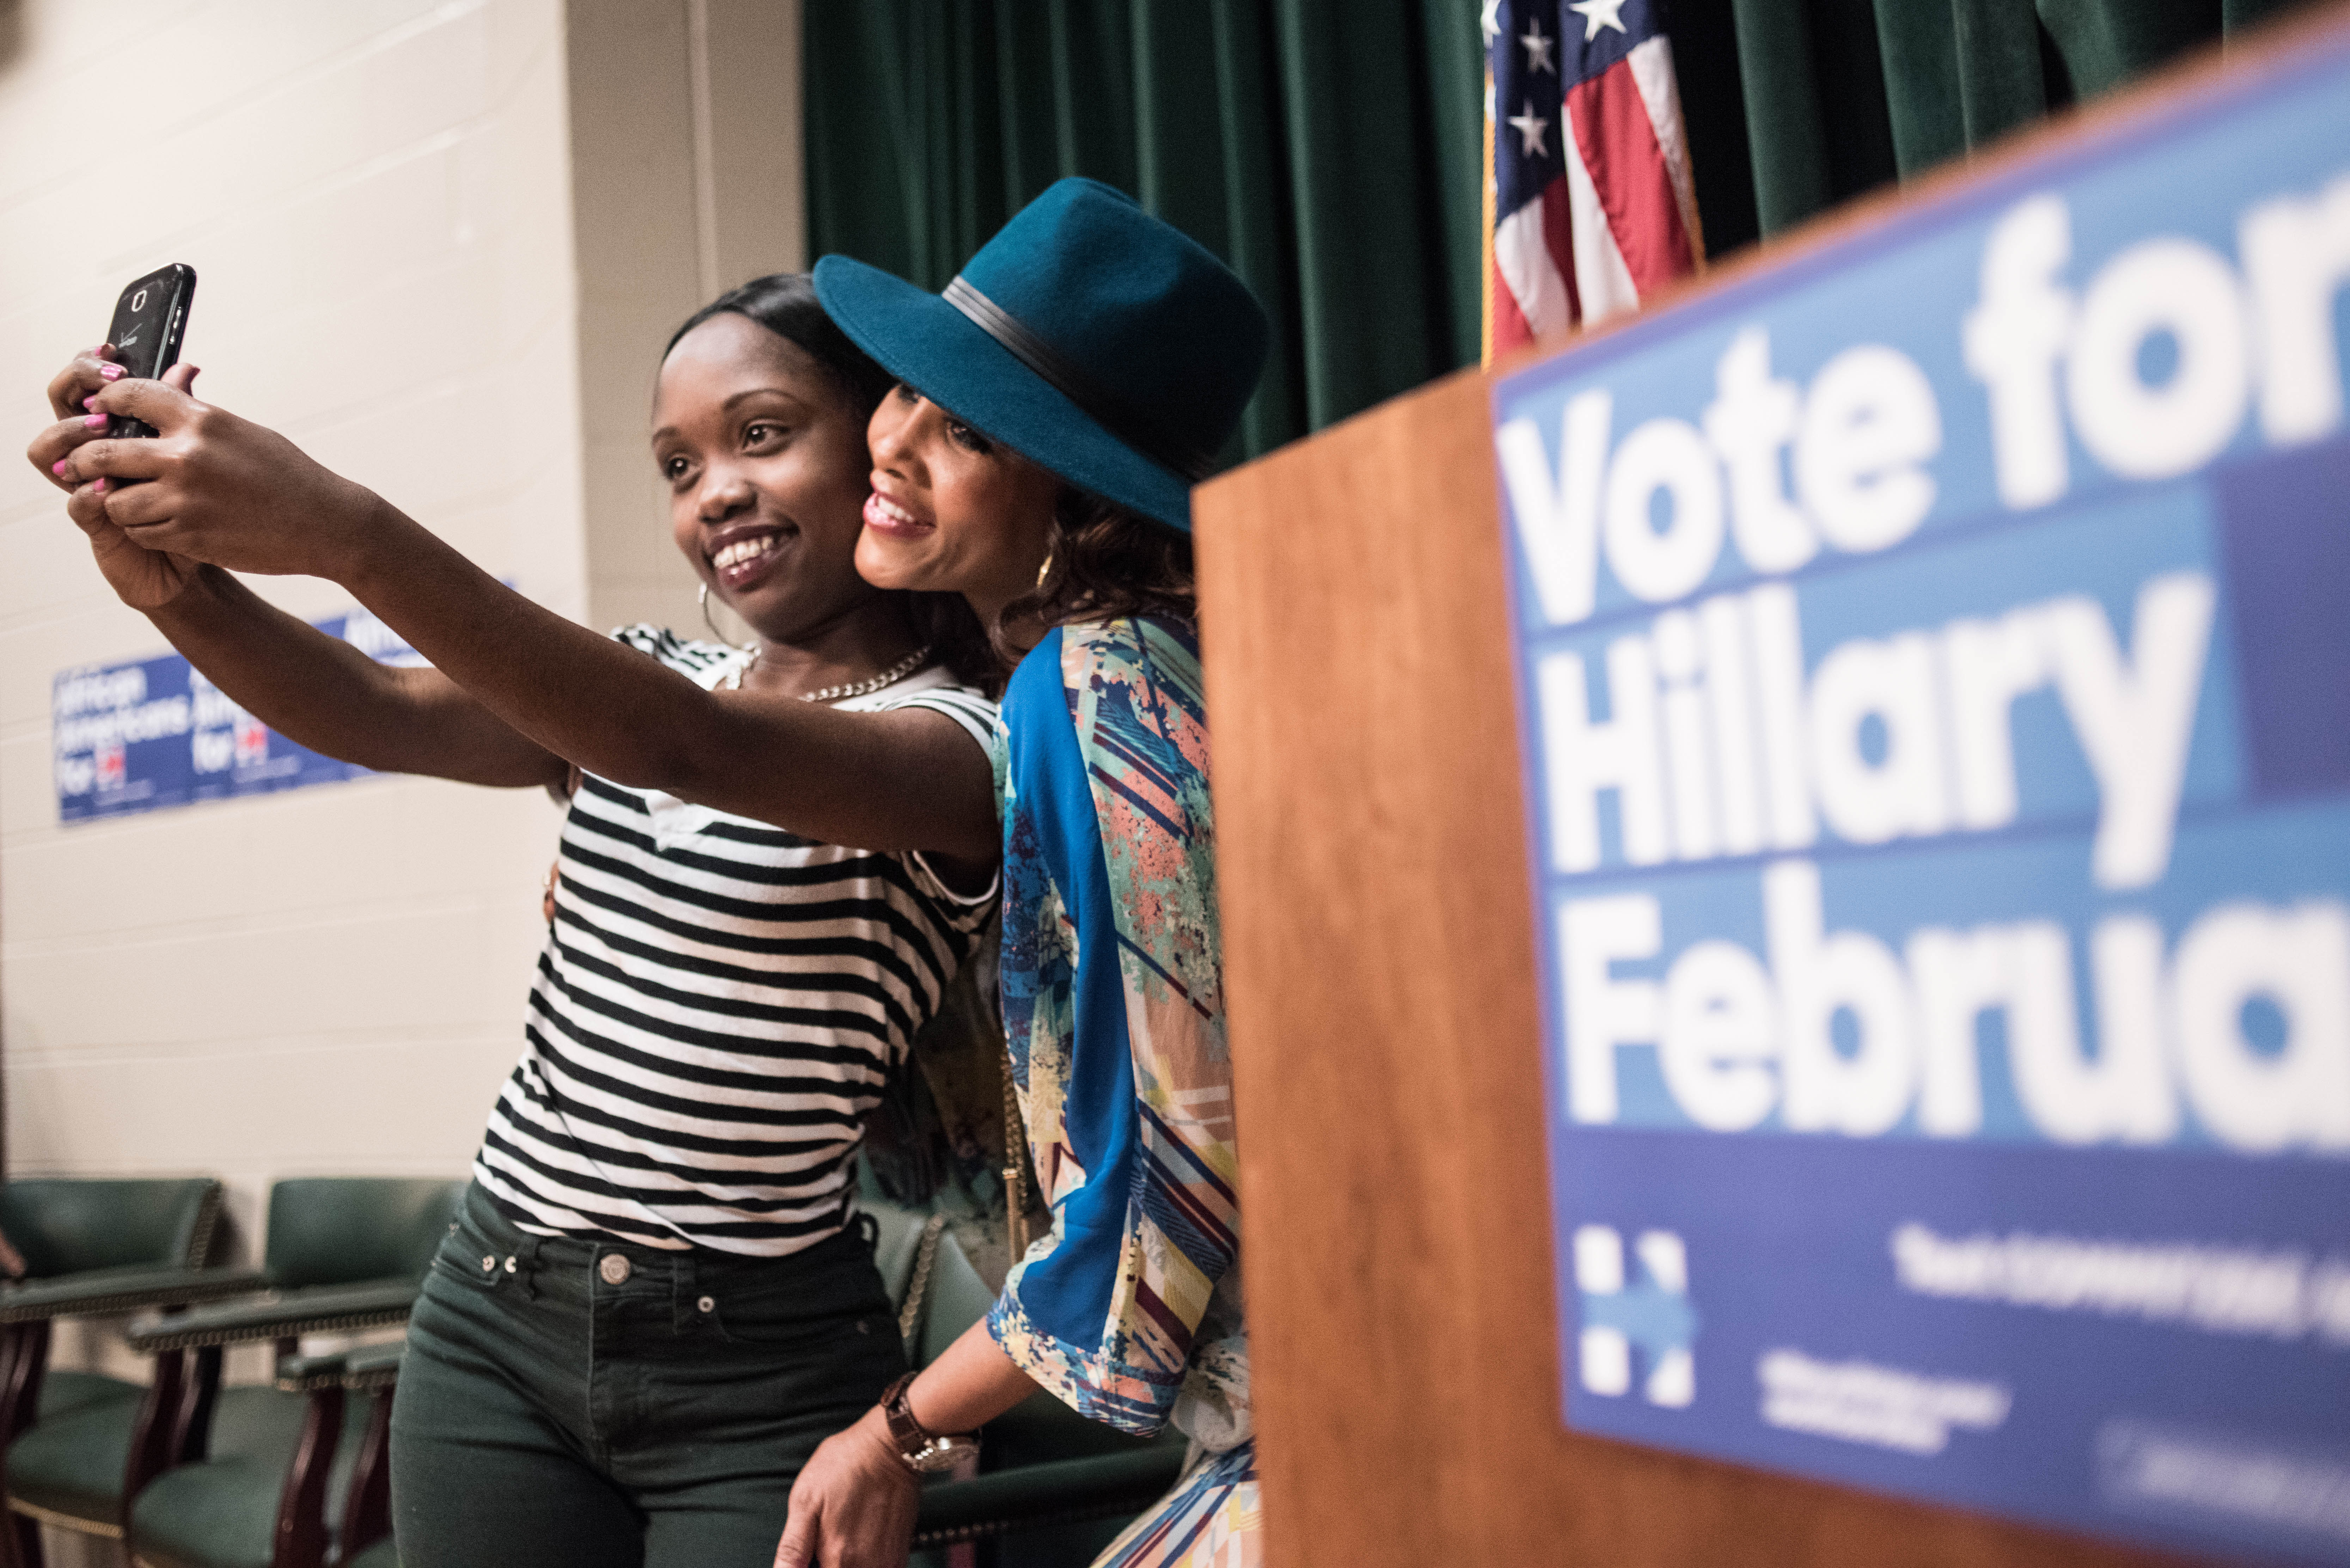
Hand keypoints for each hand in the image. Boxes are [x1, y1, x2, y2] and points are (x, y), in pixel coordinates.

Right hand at [27, 356, 203, 610]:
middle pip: (59, 405)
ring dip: (70, 433)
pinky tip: (108, 484)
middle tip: (108, 380)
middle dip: (77, 386)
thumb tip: (186, 367)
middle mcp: (94, 452)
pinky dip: (89, 491)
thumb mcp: (196, 450)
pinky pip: (77, 503)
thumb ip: (184, 411)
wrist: (210, 550)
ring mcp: (88, 486)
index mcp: (115, 428)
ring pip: (48, 451)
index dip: (89, 365)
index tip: (112, 352)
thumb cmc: (200, 496)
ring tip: (102, 428)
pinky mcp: (97, 525)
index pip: (85, 384)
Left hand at [32, 353, 385, 580]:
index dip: (103, 403)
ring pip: (114, 501)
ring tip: (133, 502)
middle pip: (103, 453)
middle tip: (84, 466)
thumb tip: (165, 389)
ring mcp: (184, 500)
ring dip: (117, 502)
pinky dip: (143, 530)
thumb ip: (196, 415)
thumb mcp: (242, 432)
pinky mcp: (188, 536)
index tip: (96, 412)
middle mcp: (186, 457)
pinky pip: (140, 532)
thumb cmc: (288, 476)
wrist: (325, 524)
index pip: (128, 396)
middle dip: (86, 461)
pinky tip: (163, 524)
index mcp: (202, 421)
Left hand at [773, 1406, 919, 1567]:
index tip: (810, 1555)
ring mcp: (887, 1561)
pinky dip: (866, 1562)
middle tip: (824, 1539)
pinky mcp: (900, 1553)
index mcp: (838, 1558)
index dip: (810, 1566)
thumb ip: (793, 1547)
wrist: (890, 1446)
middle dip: (827, 1562)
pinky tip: (860, 1539)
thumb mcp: (806, 1500)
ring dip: (845, 1562)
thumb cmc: (845, 1465)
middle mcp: (866, 1566)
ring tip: (843, 1534)